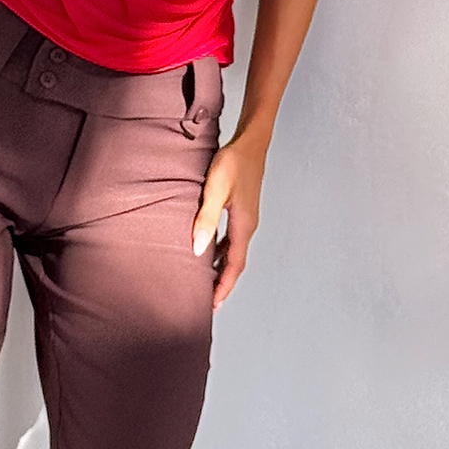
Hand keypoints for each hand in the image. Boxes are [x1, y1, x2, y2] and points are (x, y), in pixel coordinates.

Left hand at [191, 131, 266, 311]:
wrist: (250, 142)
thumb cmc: (233, 163)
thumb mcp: (215, 189)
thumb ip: (206, 218)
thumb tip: (198, 249)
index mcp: (243, 226)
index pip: (234, 265)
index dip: (223, 287)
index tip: (212, 305)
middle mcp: (248, 226)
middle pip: (236, 263)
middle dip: (223, 283)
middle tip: (207, 301)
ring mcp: (246, 219)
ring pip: (234, 252)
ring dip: (221, 268)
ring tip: (206, 281)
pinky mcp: (242, 210)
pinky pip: (232, 239)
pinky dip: (221, 251)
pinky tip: (209, 251)